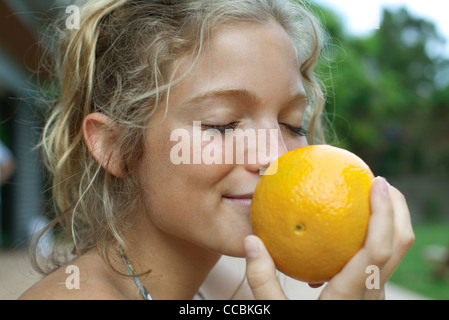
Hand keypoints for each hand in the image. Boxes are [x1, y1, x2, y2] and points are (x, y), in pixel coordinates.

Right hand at [244, 177, 414, 299]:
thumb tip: (251, 241)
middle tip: (380, 182)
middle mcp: (372, 293)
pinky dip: (379, 235)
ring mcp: (374, 295)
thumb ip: (263, 280)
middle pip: (401, 245)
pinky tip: (352, 228)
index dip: (384, 213)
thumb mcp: (275, 314)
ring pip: (397, 252)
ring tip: (371, 198)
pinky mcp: (370, 295)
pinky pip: (382, 258)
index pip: (378, 248)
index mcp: (351, 295)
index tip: (379, 184)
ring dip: (392, 221)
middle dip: (399, 209)